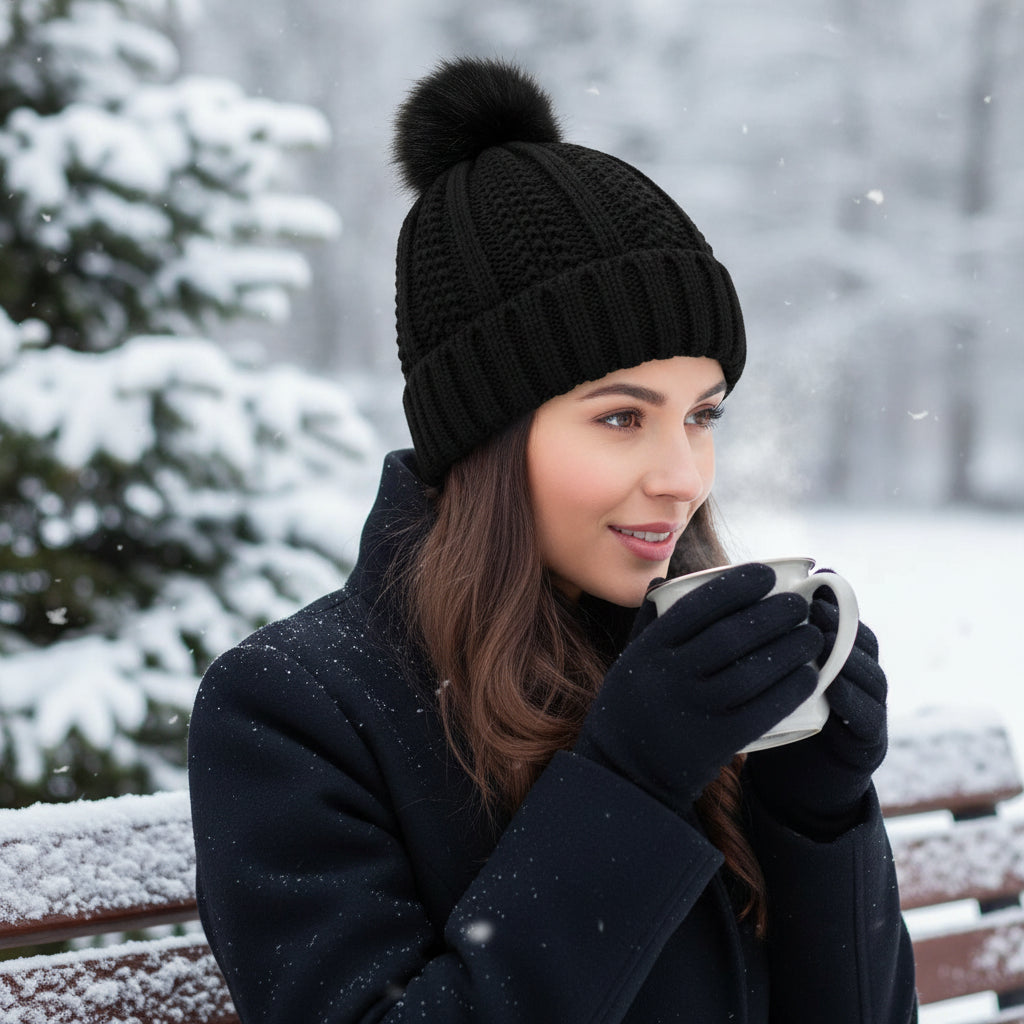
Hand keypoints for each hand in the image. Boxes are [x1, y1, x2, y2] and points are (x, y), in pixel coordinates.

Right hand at [574, 563, 822, 815]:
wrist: (626, 774)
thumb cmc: (632, 706)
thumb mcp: (630, 660)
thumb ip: (649, 622)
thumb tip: (667, 580)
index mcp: (649, 650)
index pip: (697, 605)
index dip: (737, 585)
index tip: (767, 574)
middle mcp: (669, 677)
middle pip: (731, 636)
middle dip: (774, 614)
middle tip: (800, 605)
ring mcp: (694, 710)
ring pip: (752, 672)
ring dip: (790, 650)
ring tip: (812, 637)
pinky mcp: (717, 742)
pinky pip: (762, 711)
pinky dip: (790, 690)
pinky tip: (810, 676)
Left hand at [746, 594, 887, 838]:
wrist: (799, 788)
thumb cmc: (774, 721)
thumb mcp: (764, 678)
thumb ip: (752, 645)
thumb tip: (710, 601)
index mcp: (833, 657)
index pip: (839, 619)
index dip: (827, 598)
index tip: (808, 581)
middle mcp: (857, 677)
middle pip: (858, 640)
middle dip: (838, 621)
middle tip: (814, 607)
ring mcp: (869, 709)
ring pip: (868, 673)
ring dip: (847, 654)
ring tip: (823, 638)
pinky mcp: (868, 743)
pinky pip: (867, 717)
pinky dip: (851, 699)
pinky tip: (831, 686)